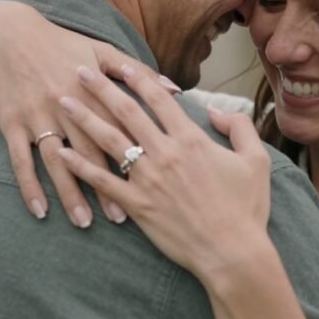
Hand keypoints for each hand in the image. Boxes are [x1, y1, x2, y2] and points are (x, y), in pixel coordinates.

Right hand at [0, 3, 180, 227]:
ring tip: (83, 222)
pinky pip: (19, 161)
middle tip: (120, 218)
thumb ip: (137, 72)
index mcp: (91, 92)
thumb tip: (175, 89)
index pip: (117, 131)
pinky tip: (39, 211)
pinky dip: (28, 187)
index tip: (151, 185)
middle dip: (105, 186)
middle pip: (88, 152)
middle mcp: (65, 106)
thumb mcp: (101, 51)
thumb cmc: (62, 43)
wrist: (9, 32)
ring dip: (69, 194)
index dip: (132, 158)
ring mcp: (36, 117)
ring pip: (55, 162)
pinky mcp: (11, 123)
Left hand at [55, 64, 272, 279]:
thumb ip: (239, 126)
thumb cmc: (247, 208)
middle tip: (79, 70)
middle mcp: (165, 153)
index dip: (138, 78)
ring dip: (83, 117)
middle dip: (100, 88)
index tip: (120, 65)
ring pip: (108, 140)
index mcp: (191, 139)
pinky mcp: (137, 205)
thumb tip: (215, 110)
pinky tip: (61, 153)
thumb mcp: (256, 160)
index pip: (158, 99)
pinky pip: (102, 181)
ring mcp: (148, 179)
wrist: (232, 253)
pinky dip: (80, 166)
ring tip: (62, 101)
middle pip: (126, 112)